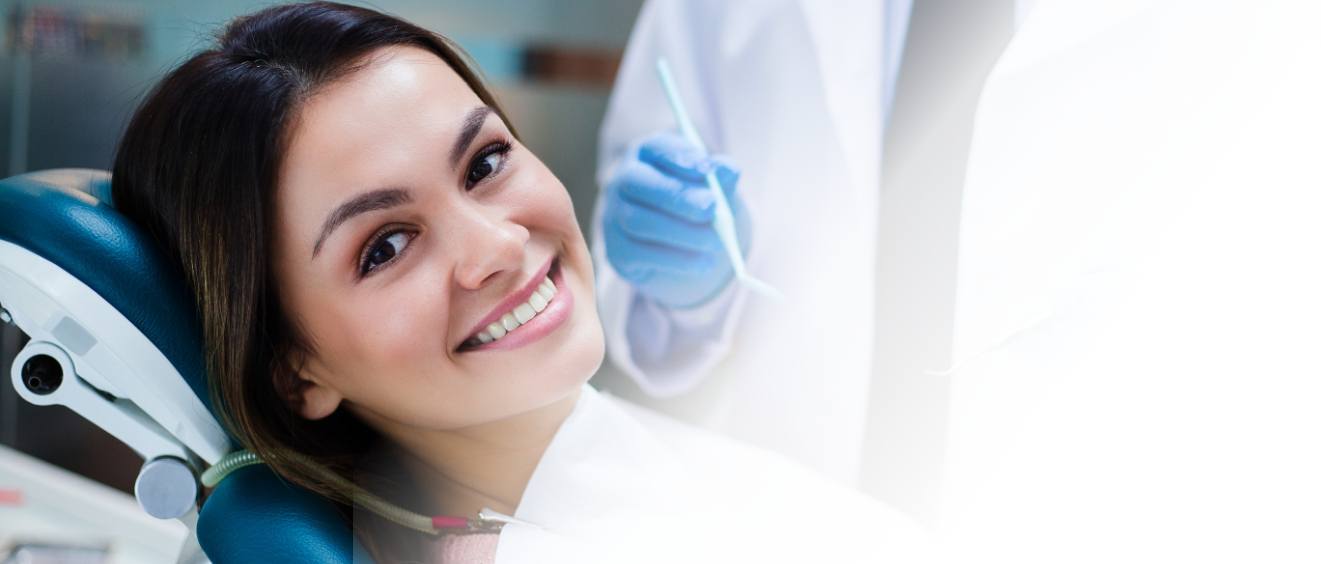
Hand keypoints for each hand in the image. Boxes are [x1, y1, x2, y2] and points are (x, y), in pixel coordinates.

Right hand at [602, 133, 750, 308]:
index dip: (680, 156)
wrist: (682, 245)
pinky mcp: (618, 250)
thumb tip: (729, 170)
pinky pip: (640, 254)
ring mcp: (614, 215)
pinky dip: (677, 260)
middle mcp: (623, 180)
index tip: (707, 169)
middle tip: (710, 207)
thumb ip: (722, 177)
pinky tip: (704, 262)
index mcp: (647, 154)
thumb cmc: (697, 204)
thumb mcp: (714, 187)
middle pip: (639, 182)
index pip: (656, 147)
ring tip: (716, 241)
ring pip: (638, 221)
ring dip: (681, 232)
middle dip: (677, 195)